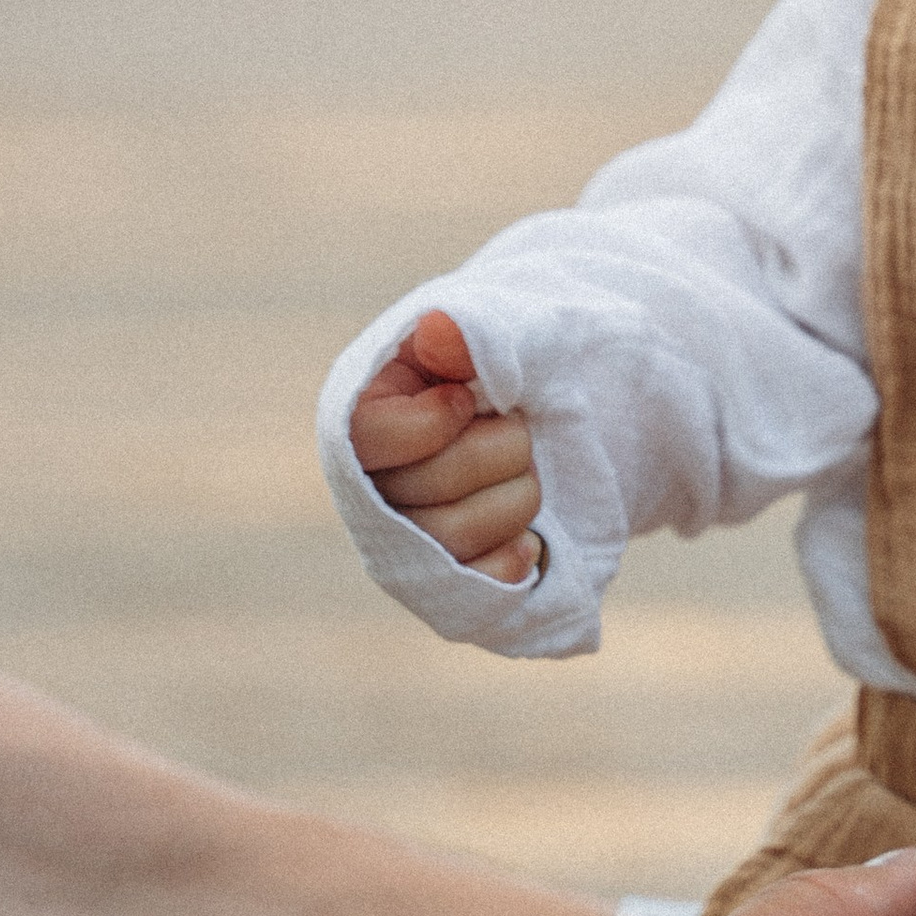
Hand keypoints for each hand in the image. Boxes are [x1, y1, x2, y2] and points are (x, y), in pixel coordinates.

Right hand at [349, 308, 543, 581]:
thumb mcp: (503, 329)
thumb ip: (473, 329)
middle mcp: (370, 486)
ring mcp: (407, 543)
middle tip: (514, 425)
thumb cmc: (514, 364)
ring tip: (523, 469)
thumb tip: (438, 331)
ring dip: (516, 494)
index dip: (434, 421)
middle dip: (497, 448)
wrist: (553, 413)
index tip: (468, 398)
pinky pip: (479, 586)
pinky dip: (516, 553)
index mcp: (362, 413)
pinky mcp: (448, 584)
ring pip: (458, 538)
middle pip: (427, 488)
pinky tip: (528, 530)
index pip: (369, 437)